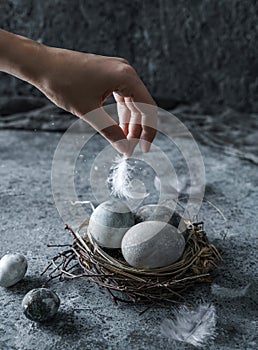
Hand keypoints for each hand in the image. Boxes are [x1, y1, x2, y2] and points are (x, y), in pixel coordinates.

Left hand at [34, 47, 156, 155]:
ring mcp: (117, 71)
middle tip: (128, 149)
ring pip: (132, 102)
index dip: (148, 131)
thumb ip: (110, 132)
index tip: (143, 149)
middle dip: (136, 129)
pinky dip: (121, 113)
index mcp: (125, 77)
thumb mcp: (88, 112)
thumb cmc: (63, 83)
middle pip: (141, 106)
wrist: (42, 64)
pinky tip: (118, 127)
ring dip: (129, 123)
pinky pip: (122, 97)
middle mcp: (125, 71)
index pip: (148, 108)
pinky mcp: (108, 74)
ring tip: (123, 141)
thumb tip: (125, 150)